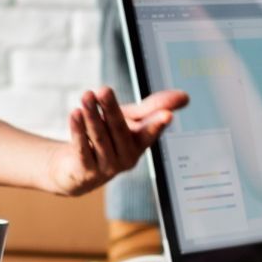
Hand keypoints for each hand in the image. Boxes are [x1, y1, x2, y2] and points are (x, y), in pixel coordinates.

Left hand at [46, 86, 187, 196]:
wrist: (75, 166)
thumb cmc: (108, 137)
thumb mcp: (131, 119)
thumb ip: (154, 107)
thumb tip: (185, 97)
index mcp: (140, 143)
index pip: (150, 132)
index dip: (158, 124)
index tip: (167, 116)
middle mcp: (126, 157)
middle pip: (119, 130)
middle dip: (111, 109)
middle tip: (104, 89)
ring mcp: (106, 167)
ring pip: (100, 138)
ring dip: (91, 116)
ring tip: (86, 96)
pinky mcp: (86, 172)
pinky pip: (82, 148)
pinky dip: (78, 130)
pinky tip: (75, 113)